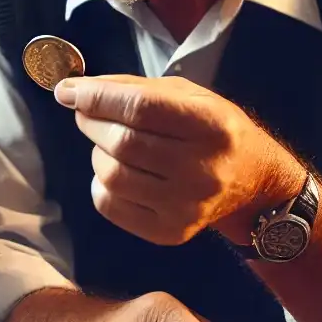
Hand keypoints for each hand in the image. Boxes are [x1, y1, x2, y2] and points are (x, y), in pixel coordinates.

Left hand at [55, 75, 302, 246]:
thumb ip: (134, 89)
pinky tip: (115, 172)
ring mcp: (187, 206)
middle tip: (86, 114)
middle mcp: (203, 169)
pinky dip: (101, 185)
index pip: (141, 108)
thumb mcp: (189, 95)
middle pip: (122, 143)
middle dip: (91, 123)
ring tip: (108, 145)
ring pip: (112, 176)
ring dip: (97, 154)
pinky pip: (111, 206)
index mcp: (211, 125)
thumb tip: (74, 90)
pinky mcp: (172, 232)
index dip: (97, 97)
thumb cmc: (214, 130)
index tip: (67, 91)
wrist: (253, 182)